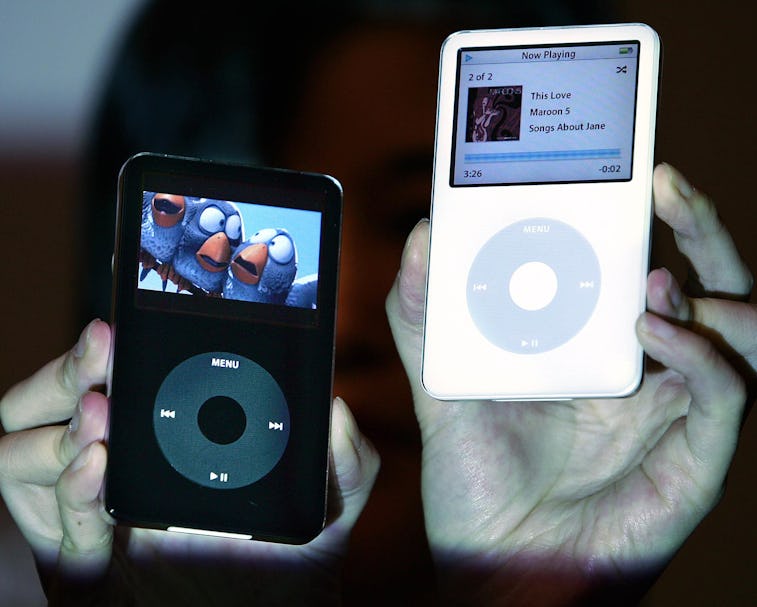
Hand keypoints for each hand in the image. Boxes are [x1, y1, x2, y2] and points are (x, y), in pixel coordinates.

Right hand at [0, 320, 378, 605]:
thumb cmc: (296, 558)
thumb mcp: (332, 500)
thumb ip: (348, 458)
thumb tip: (336, 413)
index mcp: (167, 440)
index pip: (115, 382)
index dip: (108, 353)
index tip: (123, 326)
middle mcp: (124, 472)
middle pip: (56, 409)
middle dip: (68, 372)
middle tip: (101, 347)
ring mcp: (101, 521)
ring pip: (28, 461)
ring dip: (60, 430)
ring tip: (100, 410)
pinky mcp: (91, 578)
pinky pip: (61, 535)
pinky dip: (72, 495)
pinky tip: (95, 465)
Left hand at [386, 163, 753, 604]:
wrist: (495, 566)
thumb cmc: (477, 479)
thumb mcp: (441, 386)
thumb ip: (425, 317)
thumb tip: (421, 237)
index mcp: (595, 345)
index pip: (640, 263)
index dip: (643, 215)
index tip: (623, 169)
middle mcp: (645, 368)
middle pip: (705, 280)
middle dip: (697, 224)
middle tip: (664, 182)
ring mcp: (674, 410)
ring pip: (740, 328)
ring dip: (714, 284)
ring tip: (659, 274)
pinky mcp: (694, 457)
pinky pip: (723, 391)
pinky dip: (700, 352)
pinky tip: (654, 331)